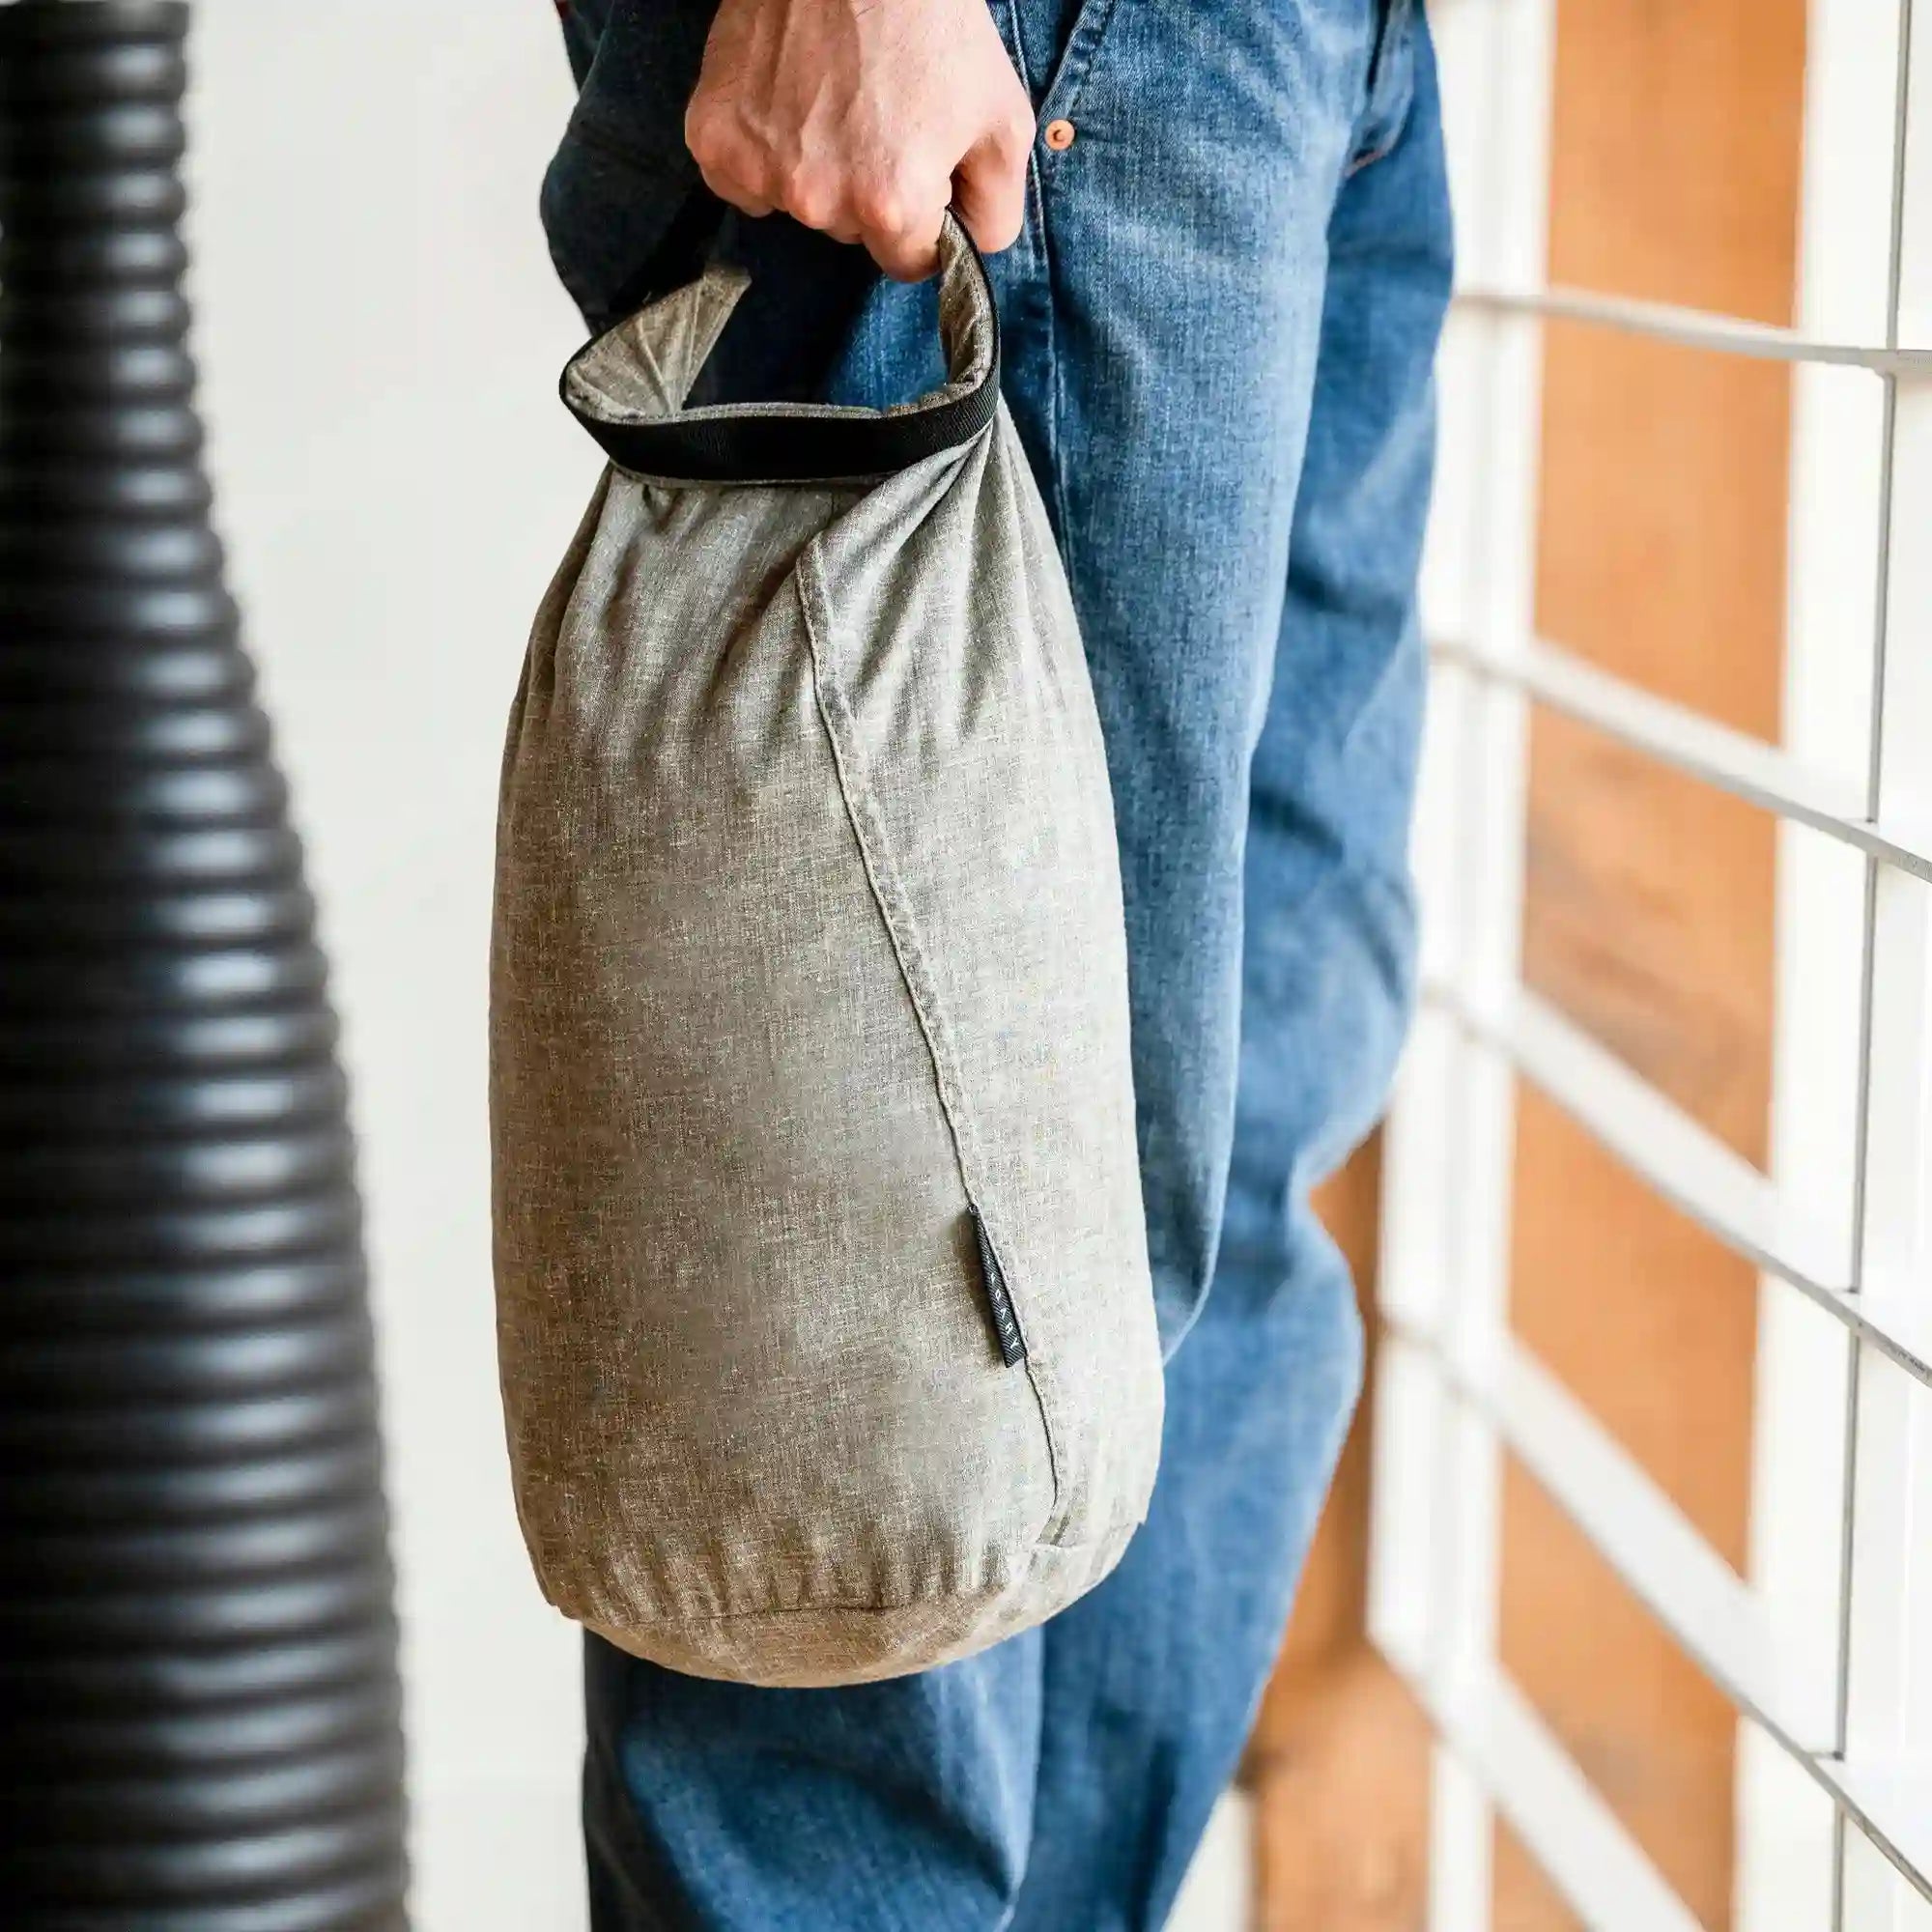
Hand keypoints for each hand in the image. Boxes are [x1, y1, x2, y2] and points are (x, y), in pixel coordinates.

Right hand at [685, 0, 1034, 280]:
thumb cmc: (932, 22)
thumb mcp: (1002, 119)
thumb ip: (997, 209)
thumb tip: (971, 253)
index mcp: (890, 205)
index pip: (905, 263)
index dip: (919, 220)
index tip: (918, 176)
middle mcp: (820, 201)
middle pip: (848, 232)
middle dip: (865, 191)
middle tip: (876, 116)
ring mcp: (760, 170)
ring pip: (796, 205)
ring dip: (813, 169)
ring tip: (831, 97)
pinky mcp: (713, 138)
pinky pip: (740, 180)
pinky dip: (761, 152)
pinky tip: (784, 102)